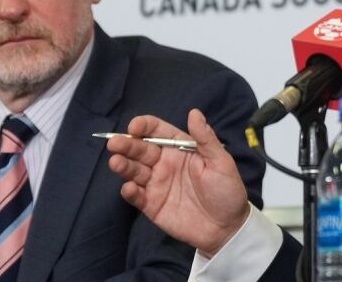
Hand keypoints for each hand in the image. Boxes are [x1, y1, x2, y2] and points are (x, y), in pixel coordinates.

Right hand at [107, 109, 249, 256]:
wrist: (227, 229)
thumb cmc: (227, 192)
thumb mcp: (221, 163)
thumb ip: (206, 139)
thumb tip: (194, 112)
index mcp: (178, 148)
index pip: (156, 131)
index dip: (143, 126)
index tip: (134, 127)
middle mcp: (163, 163)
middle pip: (139, 149)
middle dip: (125, 144)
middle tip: (114, 143)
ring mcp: (155, 183)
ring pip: (133, 170)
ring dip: (122, 165)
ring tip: (115, 162)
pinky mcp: (151, 204)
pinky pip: (136, 195)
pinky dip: (130, 191)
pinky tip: (129, 188)